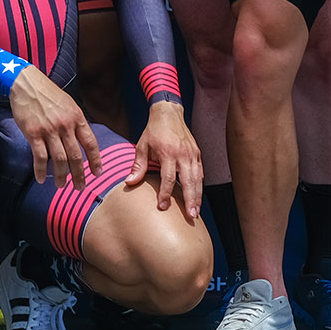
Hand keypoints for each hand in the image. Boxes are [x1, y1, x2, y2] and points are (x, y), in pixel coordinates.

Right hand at [8, 64, 100, 189]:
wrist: (26, 83)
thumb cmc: (47, 94)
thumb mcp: (68, 104)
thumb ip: (75, 121)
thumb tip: (82, 140)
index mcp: (77, 117)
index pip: (90, 143)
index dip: (96, 160)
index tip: (98, 173)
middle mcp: (65, 125)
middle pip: (76, 156)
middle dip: (79, 175)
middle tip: (80, 187)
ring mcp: (49, 129)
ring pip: (59, 159)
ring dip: (61, 176)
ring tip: (61, 185)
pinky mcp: (33, 133)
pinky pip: (39, 157)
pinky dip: (41, 171)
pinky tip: (41, 179)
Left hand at [129, 101, 202, 218]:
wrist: (168, 113)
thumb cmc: (153, 131)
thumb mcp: (142, 146)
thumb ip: (138, 166)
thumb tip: (129, 183)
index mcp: (168, 152)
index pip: (168, 178)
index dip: (165, 194)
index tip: (162, 207)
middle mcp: (183, 154)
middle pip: (189, 181)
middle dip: (190, 200)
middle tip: (191, 216)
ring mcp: (192, 154)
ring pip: (198, 179)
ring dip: (197, 196)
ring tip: (195, 212)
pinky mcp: (197, 154)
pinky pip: (200, 173)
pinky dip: (200, 186)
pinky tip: (198, 197)